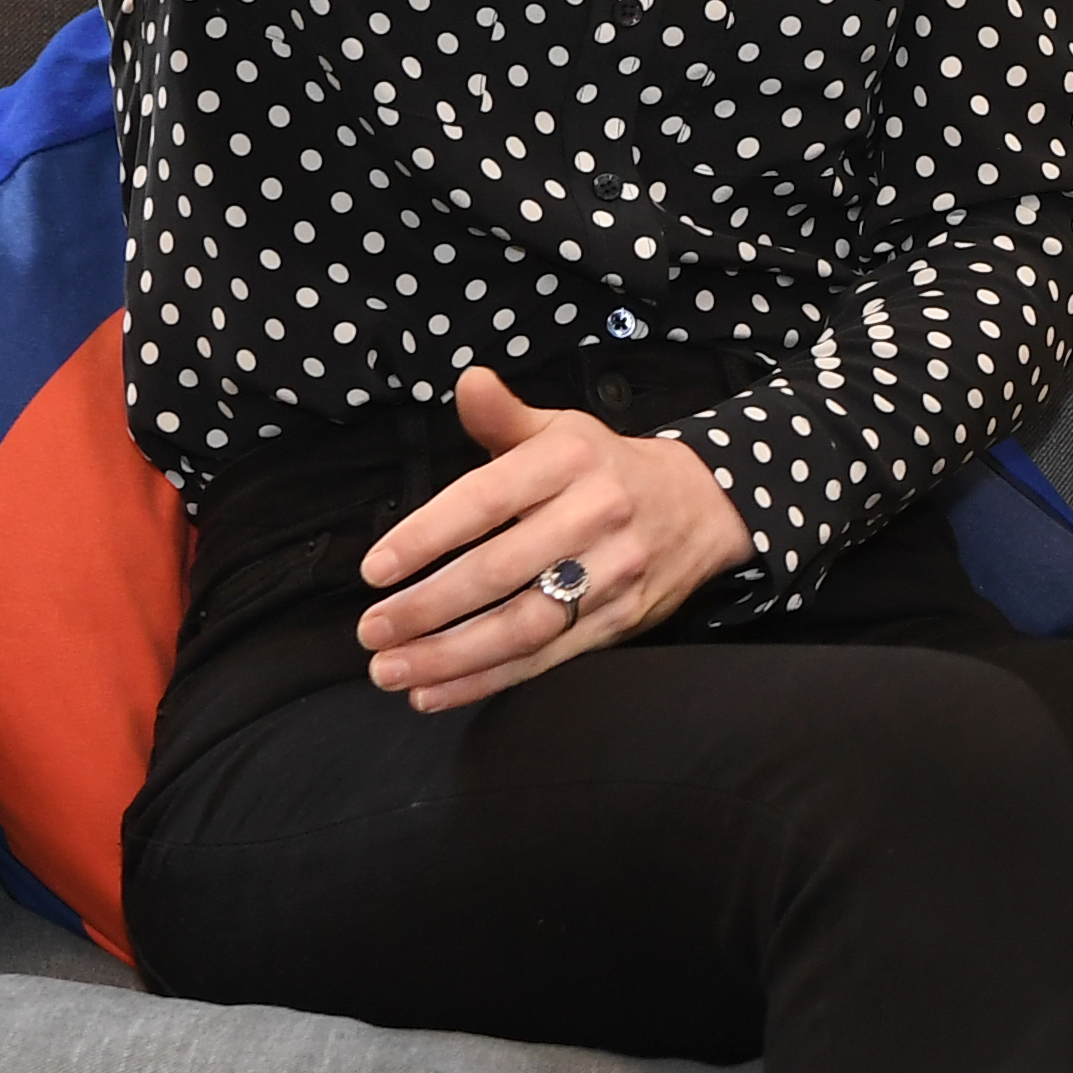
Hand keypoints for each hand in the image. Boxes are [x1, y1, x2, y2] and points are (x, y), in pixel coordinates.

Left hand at [350, 367, 751, 713]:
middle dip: (426, 607)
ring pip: (521, 624)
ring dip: (449, 656)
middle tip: (371, 630)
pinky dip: (486, 680)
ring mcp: (611, 572)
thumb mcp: (561, 430)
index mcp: (570, 459)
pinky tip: (435, 691)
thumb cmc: (607, 468)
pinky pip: (545, 658)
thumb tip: (467, 382)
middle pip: (498, 570)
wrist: (701, 505)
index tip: (377, 568)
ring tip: (392, 670)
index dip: (428, 535)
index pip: (487, 499)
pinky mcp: (619, 620)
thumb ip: (503, 417)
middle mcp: (594, 513)